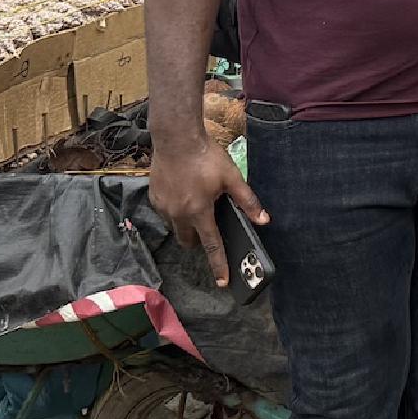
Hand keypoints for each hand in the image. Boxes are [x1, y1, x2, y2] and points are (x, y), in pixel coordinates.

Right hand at [147, 134, 266, 288]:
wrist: (175, 136)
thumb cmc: (206, 156)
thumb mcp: (232, 177)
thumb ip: (247, 201)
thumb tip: (264, 220)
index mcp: (199, 212)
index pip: (212, 245)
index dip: (218, 265)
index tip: (221, 282)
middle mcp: (178, 214)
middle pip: (188, 240)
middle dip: (198, 241)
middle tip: (208, 227)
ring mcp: (163, 206)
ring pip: (175, 226)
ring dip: (186, 223)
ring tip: (196, 203)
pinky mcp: (153, 196)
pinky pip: (165, 212)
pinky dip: (175, 209)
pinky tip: (183, 192)